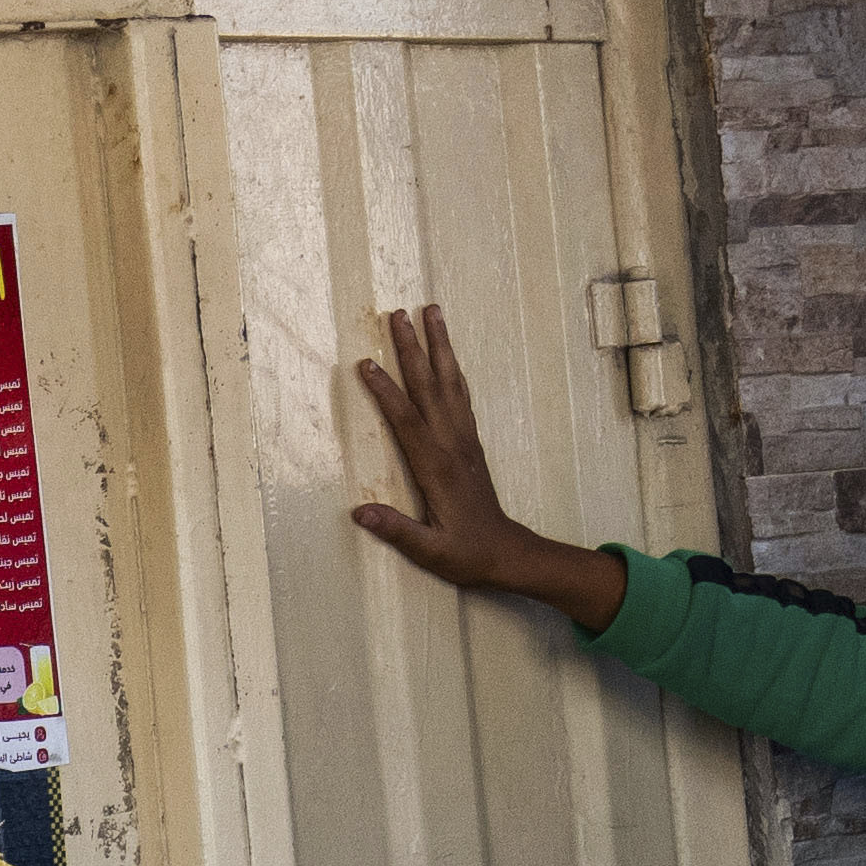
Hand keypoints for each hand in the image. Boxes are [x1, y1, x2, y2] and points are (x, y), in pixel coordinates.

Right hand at [346, 304, 617, 628]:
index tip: (366, 364)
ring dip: (439, 346)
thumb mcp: (430, 551)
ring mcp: (464, 439)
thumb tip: (359, 513)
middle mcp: (452, 445)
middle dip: (412, 350)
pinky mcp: (470, 441)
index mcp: (437, 468)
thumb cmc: (466, 554)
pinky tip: (447, 353)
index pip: (407, 421)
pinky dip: (453, 368)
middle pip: (429, 388)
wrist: (506, 552)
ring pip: (450, 382)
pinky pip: (461, 395)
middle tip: (398, 314)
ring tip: (431, 311)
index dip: (386, 393)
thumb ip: (397, 531)